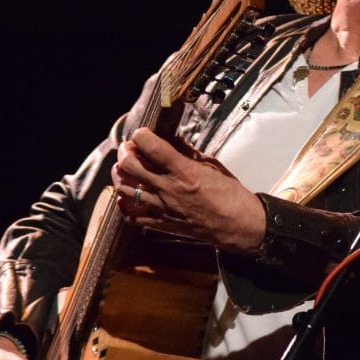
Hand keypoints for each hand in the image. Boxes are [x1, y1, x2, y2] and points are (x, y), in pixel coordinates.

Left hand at [111, 128, 265, 252]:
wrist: (239, 225)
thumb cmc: (231, 195)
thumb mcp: (213, 165)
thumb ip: (188, 152)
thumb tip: (171, 138)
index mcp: (184, 172)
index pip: (151, 147)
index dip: (141, 135)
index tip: (142, 133)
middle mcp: (169, 189)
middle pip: (130, 165)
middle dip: (125, 152)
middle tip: (130, 148)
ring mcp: (162, 208)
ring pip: (125, 189)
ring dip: (121, 175)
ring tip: (125, 169)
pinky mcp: (161, 224)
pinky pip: (131, 216)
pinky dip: (125, 204)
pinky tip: (129, 196)